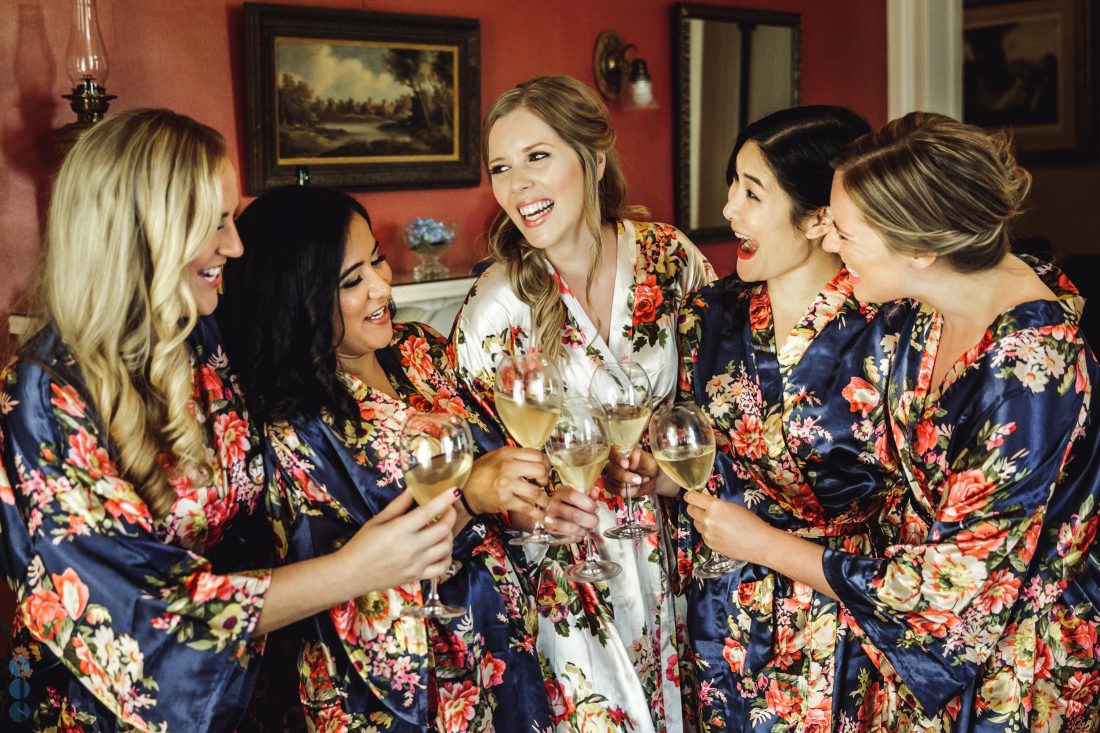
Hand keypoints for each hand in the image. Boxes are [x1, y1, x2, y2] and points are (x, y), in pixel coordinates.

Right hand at [340, 488, 459, 594]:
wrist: (351, 574)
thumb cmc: (361, 545)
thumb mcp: (377, 521)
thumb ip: (398, 505)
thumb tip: (413, 489)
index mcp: (400, 530)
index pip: (429, 512)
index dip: (445, 499)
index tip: (456, 491)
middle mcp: (412, 547)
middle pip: (443, 529)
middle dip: (451, 515)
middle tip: (449, 509)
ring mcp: (417, 564)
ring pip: (446, 547)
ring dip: (450, 535)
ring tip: (443, 528)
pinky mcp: (418, 576)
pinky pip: (443, 567)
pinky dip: (448, 556)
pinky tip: (442, 549)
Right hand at [463, 447, 549, 515]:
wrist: (464, 491)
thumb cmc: (479, 473)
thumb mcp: (495, 457)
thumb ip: (514, 457)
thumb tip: (535, 462)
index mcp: (507, 453)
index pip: (537, 455)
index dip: (545, 463)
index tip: (544, 470)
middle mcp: (508, 467)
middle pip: (540, 470)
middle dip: (545, 479)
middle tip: (541, 484)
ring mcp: (507, 484)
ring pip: (536, 492)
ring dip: (544, 499)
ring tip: (543, 502)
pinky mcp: (505, 501)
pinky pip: (527, 508)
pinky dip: (537, 513)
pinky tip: (540, 515)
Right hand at [542, 485, 598, 540]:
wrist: (555, 515)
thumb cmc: (569, 505)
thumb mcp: (579, 497)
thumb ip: (589, 495)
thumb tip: (596, 491)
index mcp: (560, 493)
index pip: (573, 496)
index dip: (588, 503)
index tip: (596, 509)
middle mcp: (553, 505)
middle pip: (575, 515)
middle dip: (590, 520)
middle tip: (595, 521)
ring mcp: (550, 520)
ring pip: (573, 528)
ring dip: (584, 529)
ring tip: (587, 527)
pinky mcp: (551, 533)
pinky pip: (569, 537)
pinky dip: (578, 536)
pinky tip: (579, 532)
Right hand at [602, 447, 676, 497]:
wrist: (653, 479)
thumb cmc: (648, 466)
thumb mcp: (647, 461)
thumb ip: (639, 460)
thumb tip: (633, 456)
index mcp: (619, 451)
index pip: (613, 453)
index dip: (618, 459)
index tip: (626, 465)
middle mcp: (611, 462)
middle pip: (612, 470)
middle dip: (625, 476)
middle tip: (639, 479)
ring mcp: (609, 475)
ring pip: (617, 483)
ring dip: (632, 484)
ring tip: (641, 480)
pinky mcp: (610, 486)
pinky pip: (618, 491)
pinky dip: (630, 491)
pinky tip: (635, 487)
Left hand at [683, 491, 772, 563]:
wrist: (759, 543)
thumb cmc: (751, 522)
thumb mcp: (733, 506)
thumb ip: (717, 504)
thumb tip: (706, 502)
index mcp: (714, 507)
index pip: (692, 498)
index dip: (690, 496)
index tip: (690, 496)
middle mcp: (707, 520)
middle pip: (690, 511)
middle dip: (695, 508)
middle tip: (702, 508)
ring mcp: (707, 534)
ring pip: (696, 524)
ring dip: (702, 521)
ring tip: (716, 522)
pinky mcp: (710, 544)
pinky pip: (704, 535)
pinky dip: (708, 533)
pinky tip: (721, 533)